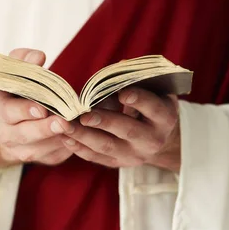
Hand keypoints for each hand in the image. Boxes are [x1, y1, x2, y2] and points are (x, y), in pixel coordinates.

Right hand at [0, 48, 74, 169]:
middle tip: (63, 122)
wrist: (15, 124)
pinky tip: (79, 135)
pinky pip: (56, 155)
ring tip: (76, 127)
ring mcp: (24, 149)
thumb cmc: (19, 91)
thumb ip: (24, 61)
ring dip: (60, 138)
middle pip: (26, 134)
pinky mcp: (43, 158)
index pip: (8, 112)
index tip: (41, 108)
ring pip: (42, 148)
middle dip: (45, 128)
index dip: (24, 110)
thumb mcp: (16, 72)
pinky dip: (68, 147)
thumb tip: (38, 57)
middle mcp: (8, 133)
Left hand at [61, 88, 180, 172]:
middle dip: (104, 122)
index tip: (122, 93)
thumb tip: (119, 66)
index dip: (139, 100)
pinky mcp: (118, 162)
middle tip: (84, 115)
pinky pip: (96, 157)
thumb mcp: (154, 90)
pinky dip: (79, 148)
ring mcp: (134, 154)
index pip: (152, 108)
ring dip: (83, 136)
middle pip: (127, 131)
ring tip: (64, 125)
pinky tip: (65, 137)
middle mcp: (152, 140)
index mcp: (165, 117)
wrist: (157, 138)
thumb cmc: (152, 104)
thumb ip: (138, 79)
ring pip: (107, 146)